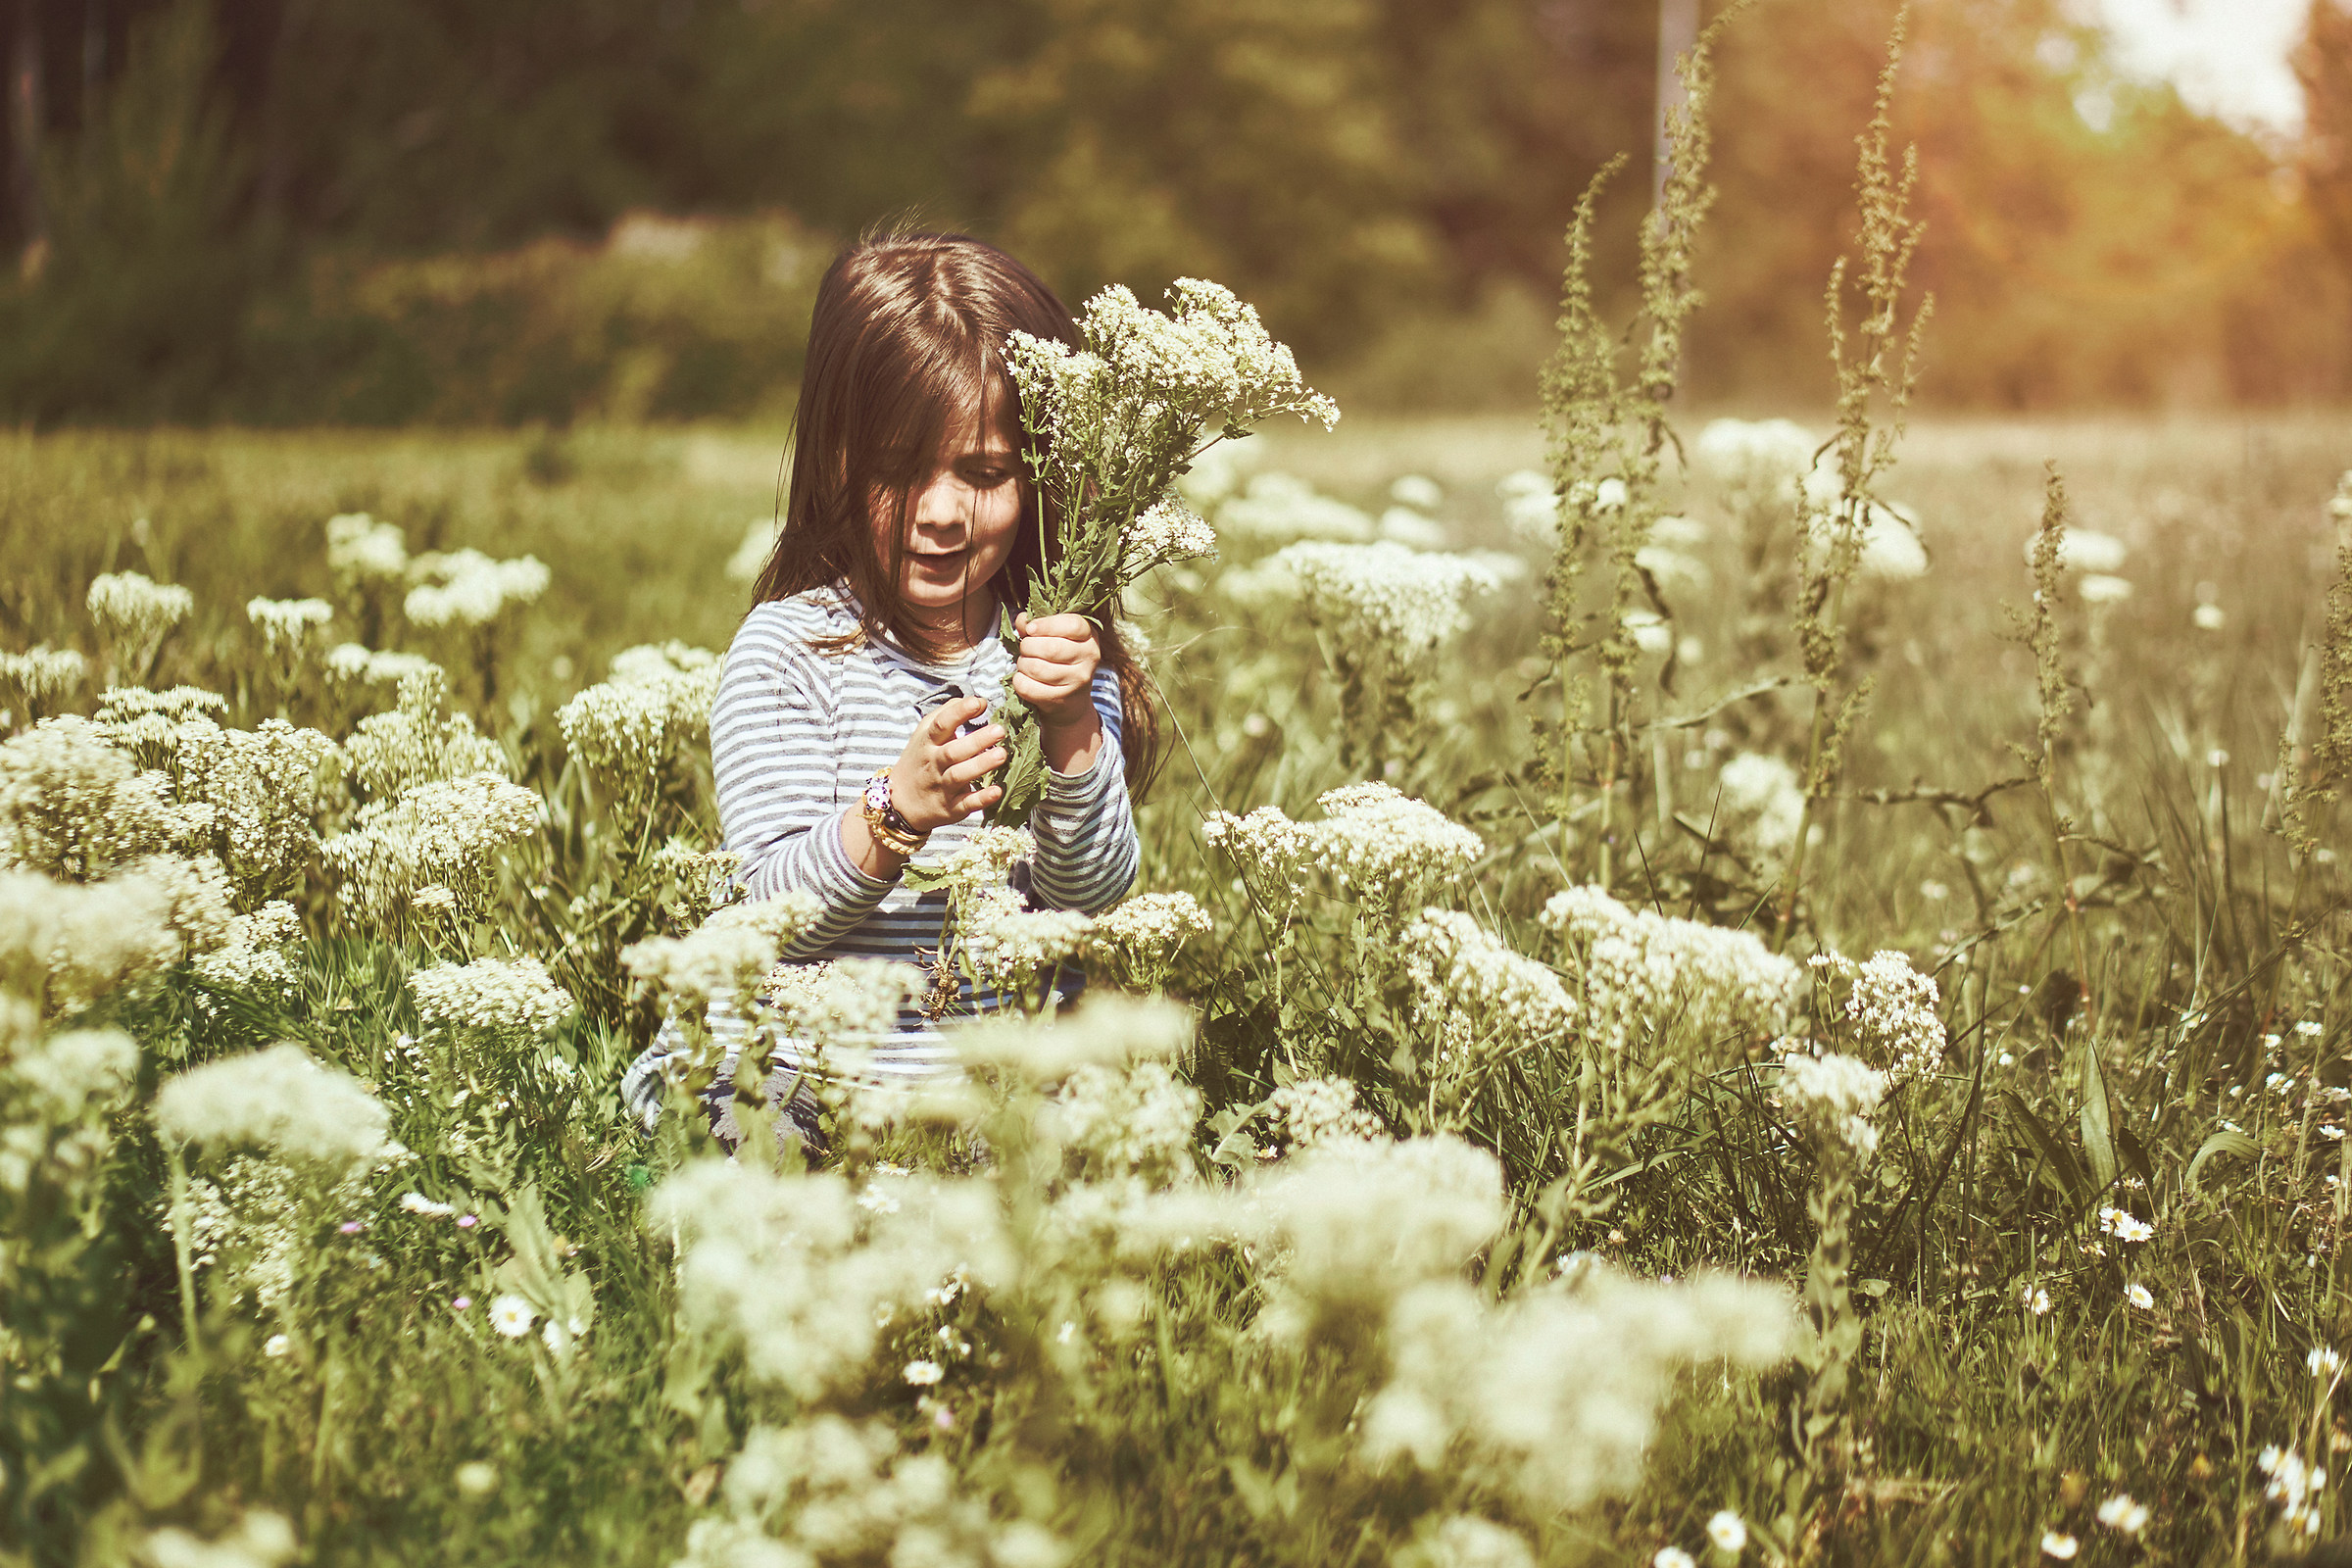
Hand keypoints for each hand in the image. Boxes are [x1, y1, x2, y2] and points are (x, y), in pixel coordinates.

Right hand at [889, 696, 1005, 832]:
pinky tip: (997, 791)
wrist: (900, 802)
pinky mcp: (950, 808)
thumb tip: (977, 701)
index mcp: (928, 743)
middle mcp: (934, 764)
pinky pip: (966, 804)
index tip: (978, 703)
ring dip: (981, 765)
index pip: (941, 725)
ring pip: (960, 776)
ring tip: (1002, 754)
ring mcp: (942, 787)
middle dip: (977, 740)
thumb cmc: (920, 761)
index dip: (959, 713)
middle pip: (953, 751)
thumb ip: (948, 714)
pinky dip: (981, 799)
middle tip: (999, 730)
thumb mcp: (925, 734)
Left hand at [1012, 612, 1100, 733]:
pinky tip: (1023, 678)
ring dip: (1023, 663)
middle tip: (1025, 648)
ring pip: (1037, 668)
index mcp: (1089, 637)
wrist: (1071, 700)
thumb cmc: (1060, 660)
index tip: (1030, 628)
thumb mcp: (1055, 637)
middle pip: (1051, 648)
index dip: (1046, 624)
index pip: (1072, 625)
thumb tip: (1022, 620)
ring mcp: (1077, 681)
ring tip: (1025, 663)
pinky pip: (1029, 688)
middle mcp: (1089, 658)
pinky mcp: (1061, 699)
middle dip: (1028, 646)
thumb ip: (1038, 625)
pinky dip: (1019, 681)